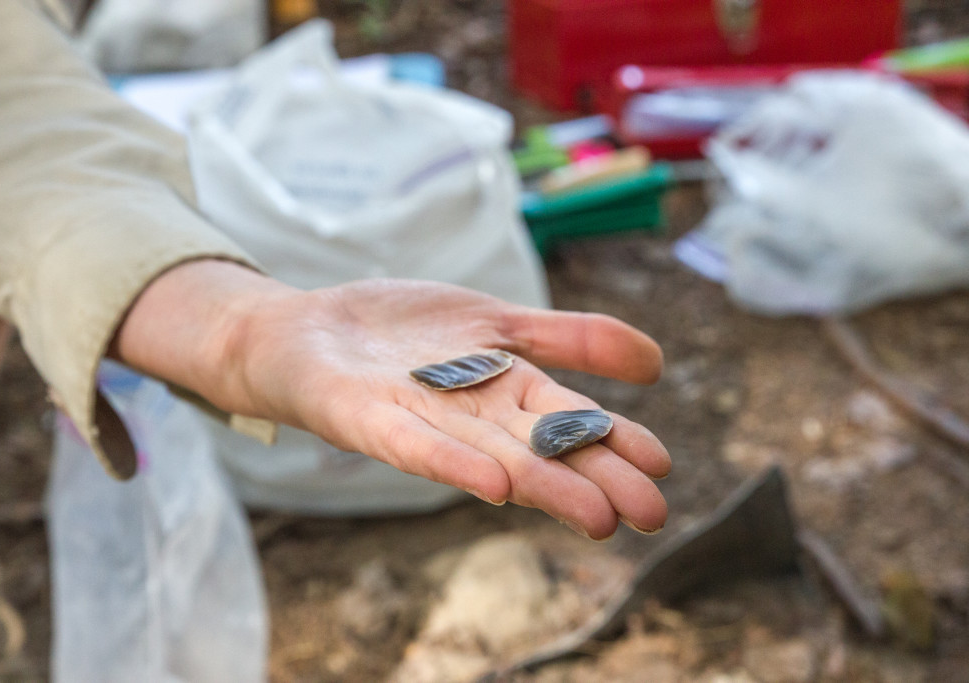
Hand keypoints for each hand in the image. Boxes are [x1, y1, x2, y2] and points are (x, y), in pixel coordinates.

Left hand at [115, 262, 669, 539]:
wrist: (305, 330)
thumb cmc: (403, 332)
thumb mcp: (496, 319)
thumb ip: (570, 338)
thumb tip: (657, 363)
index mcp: (505, 390)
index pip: (570, 420)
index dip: (615, 441)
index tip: (663, 469)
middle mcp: (469, 416)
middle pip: (539, 448)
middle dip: (593, 478)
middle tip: (648, 515)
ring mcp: (419, 420)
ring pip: (490, 455)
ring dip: (541, 484)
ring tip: (593, 515)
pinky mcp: (364, 419)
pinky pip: (411, 446)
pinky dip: (451, 463)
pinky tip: (491, 483)